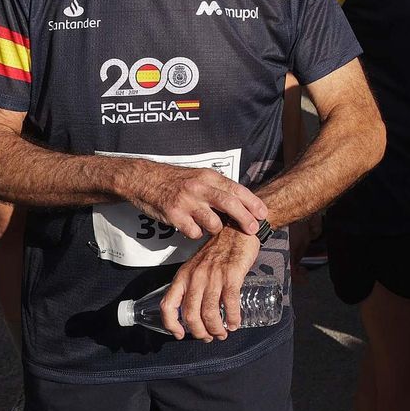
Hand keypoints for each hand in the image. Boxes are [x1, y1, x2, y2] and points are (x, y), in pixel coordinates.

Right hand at [127, 161, 268, 240]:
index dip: (252, 202)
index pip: (236, 189)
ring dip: (217, 229)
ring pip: (213, 222)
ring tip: (213, 227)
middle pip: (229, 204)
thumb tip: (244, 201)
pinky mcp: (174, 215)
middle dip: (245, 218)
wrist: (146, 179)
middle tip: (254, 229)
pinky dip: (196, 234)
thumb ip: (219, 187)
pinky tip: (192, 228)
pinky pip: (193, 232)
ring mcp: (186, 202)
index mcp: (209, 177)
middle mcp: (199, 188)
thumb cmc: (177, 180)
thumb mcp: (200, 176)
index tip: (263, 214)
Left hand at [159, 227, 260, 340]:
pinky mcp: (231, 275)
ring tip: (223, 333)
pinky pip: (230, 303)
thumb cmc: (218, 250)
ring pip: (209, 313)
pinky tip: (235, 323)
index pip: (168, 305)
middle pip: (190, 315)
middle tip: (209, 337)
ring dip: (216, 329)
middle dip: (200, 332)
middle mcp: (195, 278)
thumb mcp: (197, 266)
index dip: (171, 324)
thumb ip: (193, 285)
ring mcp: (213, 277)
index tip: (180, 334)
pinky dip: (232, 318)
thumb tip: (195, 310)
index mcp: (183, 276)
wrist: (235, 229)